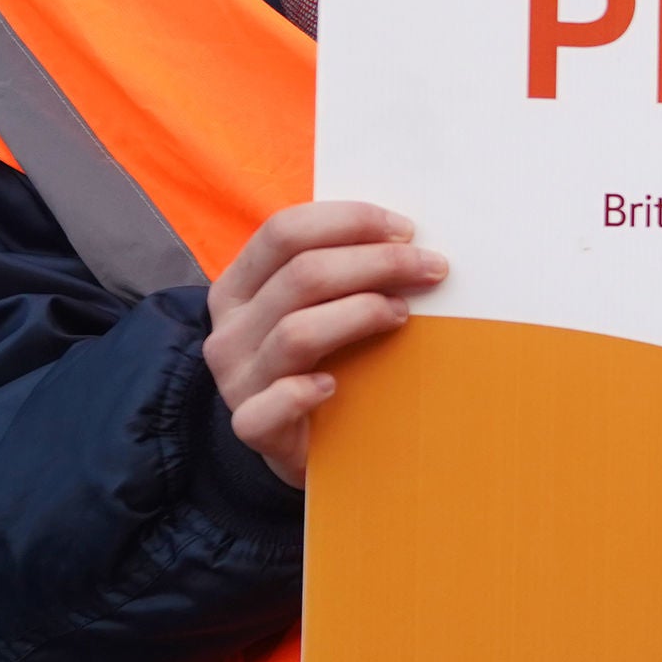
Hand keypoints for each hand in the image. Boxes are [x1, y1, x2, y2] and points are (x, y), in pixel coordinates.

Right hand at [201, 202, 446, 487]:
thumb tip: (409, 241)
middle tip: (431, 268)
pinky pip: (274, 405)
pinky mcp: (252, 427)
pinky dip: (305, 392)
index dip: (350, 221)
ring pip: (297, 333)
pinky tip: (336, 386)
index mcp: (238, 286)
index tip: (407, 230)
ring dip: (361, 314)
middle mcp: (230, 329)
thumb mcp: (314, 308)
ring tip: (401, 314)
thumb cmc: (316, 360)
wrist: (291, 439)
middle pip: (302, 276)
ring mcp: (237, 379)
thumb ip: (340, 273)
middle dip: (377, 262)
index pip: (285, 232)